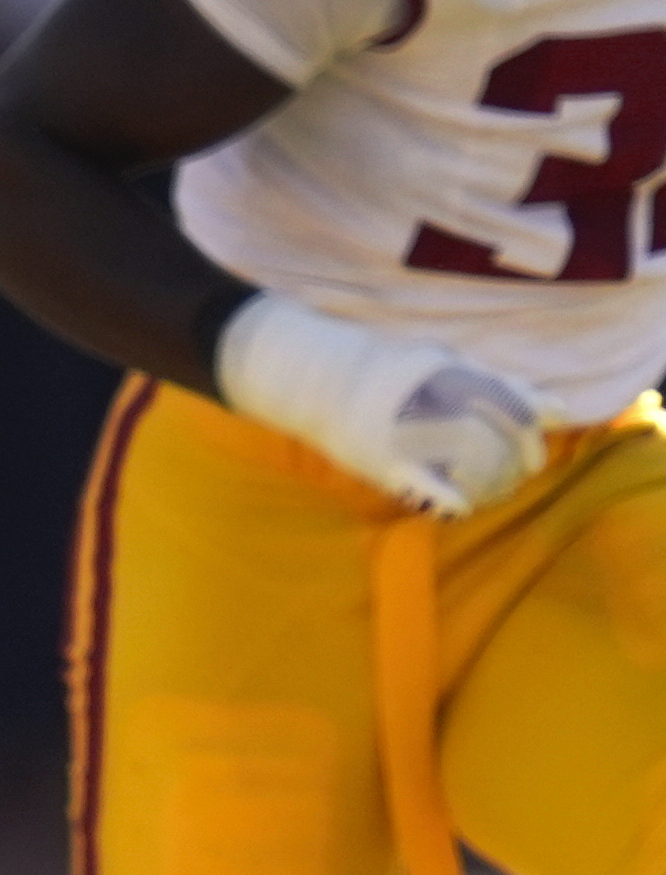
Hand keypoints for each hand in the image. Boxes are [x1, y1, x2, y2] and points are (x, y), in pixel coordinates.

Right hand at [211, 292, 545, 516]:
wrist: (315, 379)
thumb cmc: (391, 375)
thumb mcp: (446, 367)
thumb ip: (500, 388)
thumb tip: (559, 411)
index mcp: (448, 372)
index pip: (511, 406)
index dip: (530, 434)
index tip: (532, 455)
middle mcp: (429, 398)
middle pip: (494, 438)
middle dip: (513, 464)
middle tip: (516, 477)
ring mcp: (404, 430)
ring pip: (469, 463)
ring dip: (489, 483)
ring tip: (489, 492)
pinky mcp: (381, 460)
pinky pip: (428, 487)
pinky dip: (452, 499)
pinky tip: (461, 506)